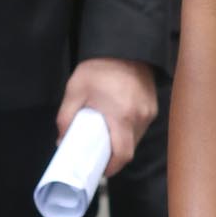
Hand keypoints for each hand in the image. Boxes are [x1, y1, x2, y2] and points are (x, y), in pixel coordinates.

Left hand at [59, 55, 156, 173]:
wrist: (124, 46)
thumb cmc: (99, 68)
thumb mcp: (75, 90)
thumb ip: (66, 117)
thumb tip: (62, 141)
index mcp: (121, 116)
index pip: (122, 154)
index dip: (112, 167)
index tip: (101, 170)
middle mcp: (140, 116)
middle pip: (129, 149)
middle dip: (114, 155)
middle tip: (98, 154)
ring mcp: (149, 111)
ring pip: (136, 138)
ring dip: (122, 142)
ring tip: (106, 136)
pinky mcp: (153, 106)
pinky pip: (141, 126)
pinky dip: (129, 130)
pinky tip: (117, 122)